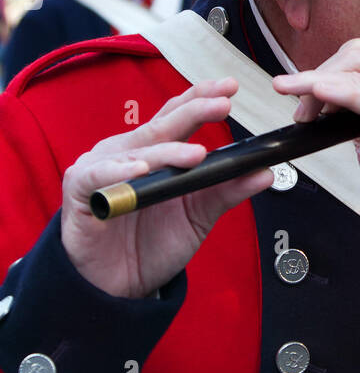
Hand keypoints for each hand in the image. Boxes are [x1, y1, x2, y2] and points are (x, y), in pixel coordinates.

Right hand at [61, 78, 274, 297]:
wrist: (118, 284)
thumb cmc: (151, 243)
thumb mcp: (197, 215)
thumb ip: (226, 191)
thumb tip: (264, 172)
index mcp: (156, 152)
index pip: (179, 116)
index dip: (201, 99)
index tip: (229, 88)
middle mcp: (129, 152)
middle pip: (162, 125)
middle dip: (194, 111)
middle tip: (221, 105)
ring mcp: (103, 168)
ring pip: (137, 151)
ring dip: (167, 152)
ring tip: (195, 155)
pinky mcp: (81, 190)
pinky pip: (98, 175)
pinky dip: (118, 171)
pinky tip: (139, 171)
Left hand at [273, 39, 359, 241]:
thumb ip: (354, 111)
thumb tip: (320, 98)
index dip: (324, 70)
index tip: (299, 92)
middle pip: (356, 54)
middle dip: (317, 76)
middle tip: (301, 111)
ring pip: (358, 68)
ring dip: (318, 85)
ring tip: (303, 112)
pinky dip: (339, 92)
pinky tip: (320, 95)